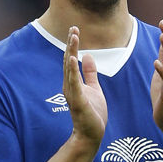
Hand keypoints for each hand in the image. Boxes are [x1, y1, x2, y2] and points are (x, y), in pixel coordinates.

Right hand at [62, 26, 107, 144]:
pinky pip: (74, 82)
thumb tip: (87, 56)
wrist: (91, 134)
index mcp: (73, 82)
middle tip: (73, 27)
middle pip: (68, 60)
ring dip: (71, 51)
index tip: (74, 29)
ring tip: (73, 37)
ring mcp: (72, 92)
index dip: (73, 44)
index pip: (72, 59)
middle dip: (71, 43)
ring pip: (69, 68)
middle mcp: (69, 85)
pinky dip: (72, 70)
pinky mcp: (77, 100)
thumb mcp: (94, 88)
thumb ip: (89, 73)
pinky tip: (73, 58)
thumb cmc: (92, 113)